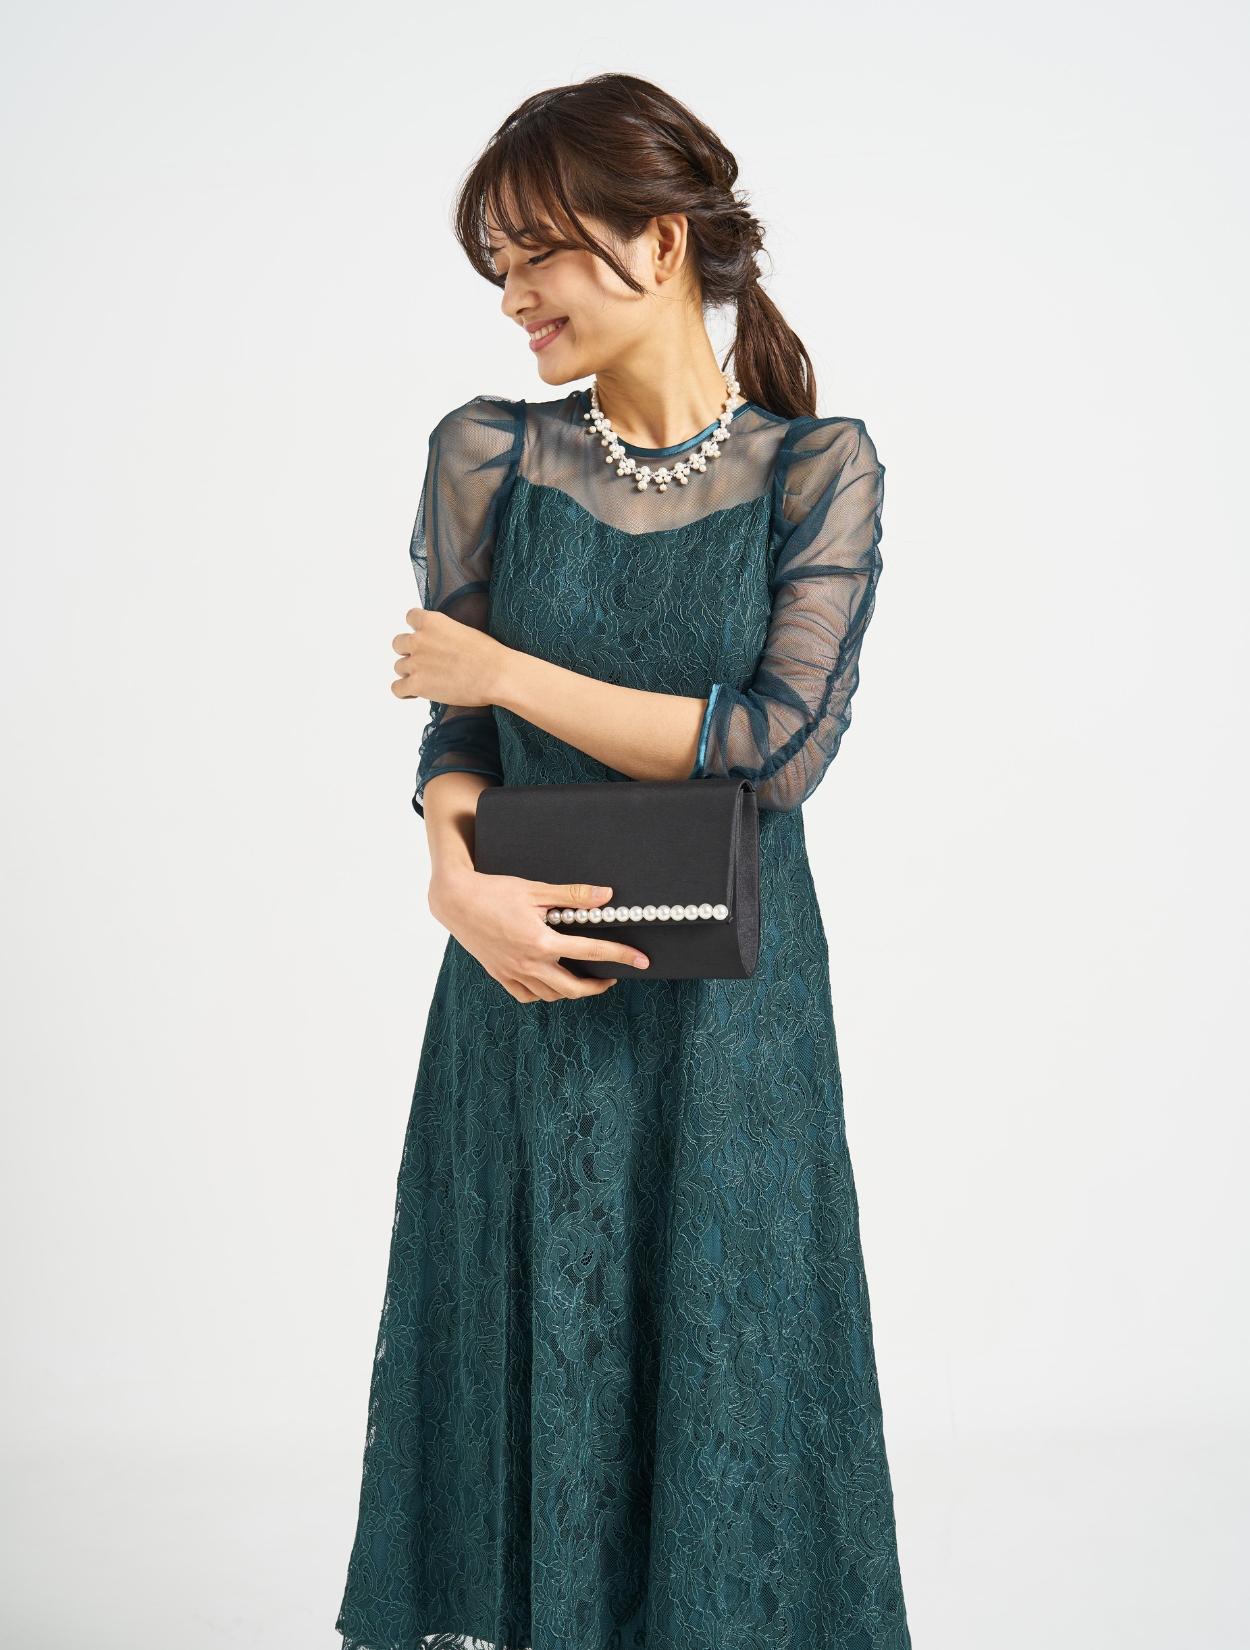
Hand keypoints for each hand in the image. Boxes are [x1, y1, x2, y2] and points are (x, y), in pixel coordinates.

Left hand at [392, 608, 506, 706]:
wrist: (496, 675)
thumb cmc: (488, 654)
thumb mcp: (463, 631)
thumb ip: (444, 634)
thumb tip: (440, 646)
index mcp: (432, 622)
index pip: (410, 617)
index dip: (417, 630)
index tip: (425, 639)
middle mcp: (419, 639)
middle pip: (399, 643)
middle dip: (410, 652)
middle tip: (426, 662)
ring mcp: (415, 663)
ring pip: (398, 667)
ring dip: (410, 673)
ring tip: (427, 680)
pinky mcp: (416, 685)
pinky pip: (396, 688)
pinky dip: (404, 691)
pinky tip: (416, 693)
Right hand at [428, 870, 650, 1001]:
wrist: (454, 900)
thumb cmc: (494, 891)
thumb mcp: (536, 889)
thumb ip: (572, 896)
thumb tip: (606, 896)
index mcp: (542, 942)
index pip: (591, 953)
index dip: (620, 956)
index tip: (640, 961)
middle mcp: (528, 963)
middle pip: (574, 988)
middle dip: (598, 986)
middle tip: (611, 976)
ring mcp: (512, 973)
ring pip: (551, 995)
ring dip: (571, 990)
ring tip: (583, 977)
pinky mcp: (499, 975)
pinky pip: (527, 995)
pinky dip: (543, 993)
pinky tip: (550, 981)